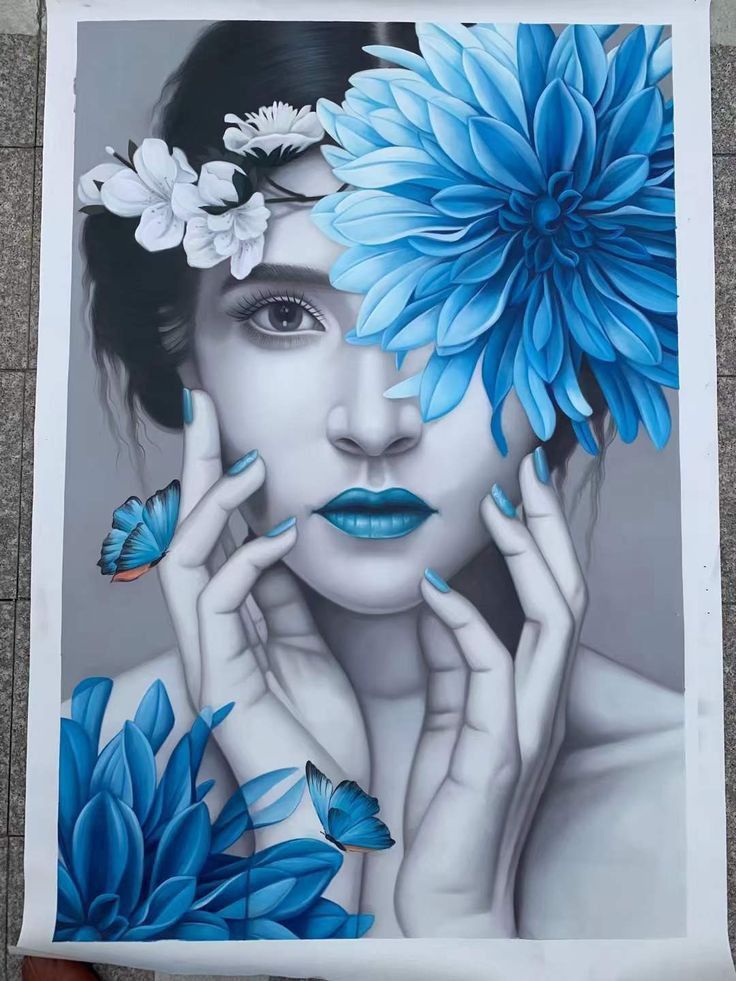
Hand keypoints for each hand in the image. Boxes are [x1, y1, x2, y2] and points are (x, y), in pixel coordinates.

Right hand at [158, 390, 369, 813]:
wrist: (327, 815)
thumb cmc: (321, 737)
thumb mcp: (311, 650)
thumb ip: (290, 600)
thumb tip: (286, 540)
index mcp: (236, 620)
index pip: (218, 531)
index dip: (220, 477)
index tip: (233, 424)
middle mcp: (211, 630)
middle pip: (187, 528)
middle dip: (195, 465)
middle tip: (202, 402)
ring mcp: (211, 653)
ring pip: (184, 556)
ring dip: (212, 503)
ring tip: (247, 462)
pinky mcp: (222, 678)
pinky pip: (218, 600)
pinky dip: (248, 558)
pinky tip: (285, 534)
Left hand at [395, 449, 586, 937]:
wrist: (445, 899)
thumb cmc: (448, 811)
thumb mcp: (451, 718)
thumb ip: (451, 659)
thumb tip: (438, 594)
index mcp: (528, 690)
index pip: (547, 597)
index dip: (537, 539)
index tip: (515, 485)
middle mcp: (542, 700)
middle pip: (565, 592)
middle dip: (549, 526)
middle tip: (528, 466)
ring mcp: (527, 724)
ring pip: (553, 619)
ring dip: (527, 555)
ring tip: (499, 503)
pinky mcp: (498, 752)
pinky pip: (494, 668)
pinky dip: (467, 619)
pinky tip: (433, 586)